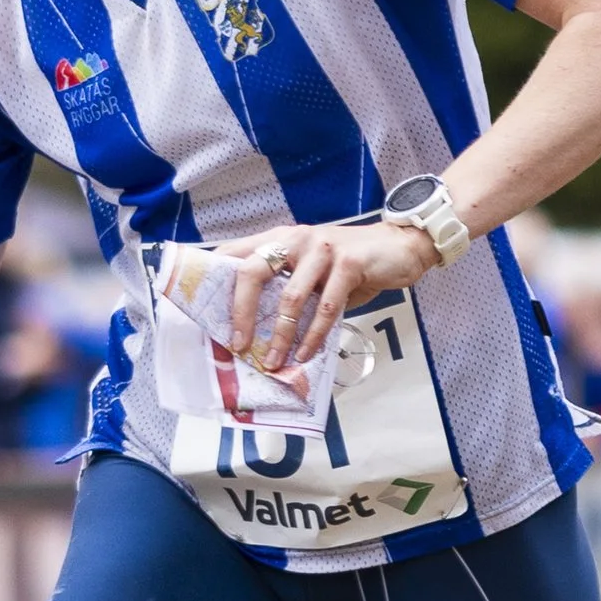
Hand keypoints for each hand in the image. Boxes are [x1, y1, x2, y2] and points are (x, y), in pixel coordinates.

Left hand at [220, 218, 438, 369]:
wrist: (401, 246)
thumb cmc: (351, 264)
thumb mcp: (312, 268)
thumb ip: (286, 285)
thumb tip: (254, 326)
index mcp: (280, 238)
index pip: (235, 252)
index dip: (213, 275)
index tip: (199, 305)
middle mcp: (295, 239)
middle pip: (252, 272)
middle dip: (240, 312)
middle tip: (236, 344)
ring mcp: (322, 249)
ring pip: (290, 297)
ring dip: (280, 336)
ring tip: (273, 362)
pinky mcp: (348, 264)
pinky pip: (325, 307)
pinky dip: (313, 335)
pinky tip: (306, 353)